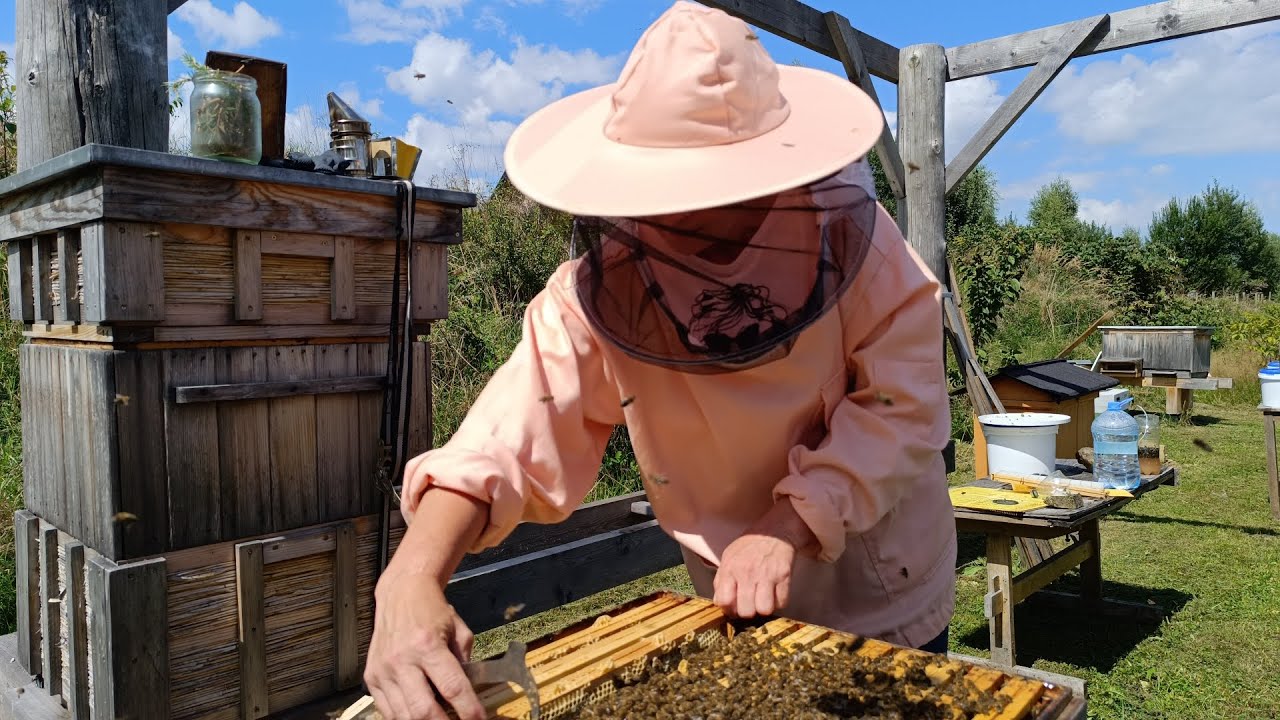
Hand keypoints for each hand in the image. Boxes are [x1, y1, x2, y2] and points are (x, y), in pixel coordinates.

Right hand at [364, 569, 485, 719]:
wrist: (401, 594)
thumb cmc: (430, 610)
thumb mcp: (459, 630)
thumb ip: (465, 662)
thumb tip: (469, 693)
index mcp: (428, 645)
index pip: (452, 687)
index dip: (468, 710)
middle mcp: (402, 660)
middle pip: (423, 710)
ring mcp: (384, 671)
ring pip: (403, 715)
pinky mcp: (372, 678)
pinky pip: (387, 710)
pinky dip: (404, 718)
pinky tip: (418, 716)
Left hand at [711, 497, 815, 618]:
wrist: (775, 531)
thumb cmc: (750, 545)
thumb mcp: (729, 557)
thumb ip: (721, 579)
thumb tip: (720, 601)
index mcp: (731, 568)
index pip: (724, 601)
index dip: (729, 609)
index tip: (734, 607)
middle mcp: (747, 573)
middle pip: (745, 611)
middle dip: (748, 612)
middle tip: (750, 603)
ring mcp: (767, 575)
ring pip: (764, 610)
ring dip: (764, 608)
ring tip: (763, 599)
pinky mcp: (784, 576)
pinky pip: (782, 602)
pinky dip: (779, 602)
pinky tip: (775, 593)